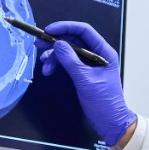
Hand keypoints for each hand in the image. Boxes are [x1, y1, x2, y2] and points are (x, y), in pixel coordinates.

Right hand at [35, 21, 136, 145]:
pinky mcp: (83, 72)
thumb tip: (58, 44)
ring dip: (54, 55)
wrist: (110, 122)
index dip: (66, 27)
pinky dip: (57, 64)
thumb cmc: (105, 102)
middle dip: (56, 41)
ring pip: (69, 51)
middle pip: (74, 39)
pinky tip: (49, 69)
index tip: (49, 30)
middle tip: (38, 44)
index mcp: (104, 52)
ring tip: (44, 64)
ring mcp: (90, 63)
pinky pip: (68, 62)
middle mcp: (98, 54)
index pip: (84, 31)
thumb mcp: (86, 80)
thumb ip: (71, 61)